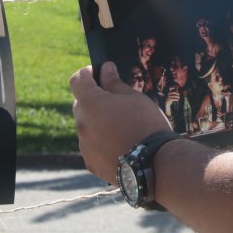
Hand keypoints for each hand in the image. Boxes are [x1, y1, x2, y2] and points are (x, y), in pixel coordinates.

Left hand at [71, 61, 171, 184]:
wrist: (155, 164)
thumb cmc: (146, 124)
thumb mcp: (134, 97)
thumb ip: (114, 83)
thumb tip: (105, 69)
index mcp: (91, 103)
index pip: (77, 80)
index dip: (87, 73)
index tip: (99, 73)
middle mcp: (82, 124)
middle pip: (80, 104)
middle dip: (93, 99)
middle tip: (115, 101)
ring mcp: (84, 145)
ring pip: (86, 126)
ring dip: (97, 122)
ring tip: (121, 127)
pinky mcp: (90, 162)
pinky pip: (91, 146)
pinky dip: (100, 141)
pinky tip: (119, 144)